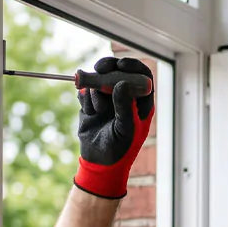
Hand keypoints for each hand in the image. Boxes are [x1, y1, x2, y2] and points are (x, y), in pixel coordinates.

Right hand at [73, 56, 154, 198]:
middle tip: (99, 68)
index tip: (121, 64)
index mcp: (141, 102)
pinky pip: (86, 91)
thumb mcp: (126, 130)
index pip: (142, 76)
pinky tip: (90, 113)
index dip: (133, 66)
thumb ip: (124, 107)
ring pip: (100, 80)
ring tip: (97, 111)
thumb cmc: (120, 149)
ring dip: (95, 91)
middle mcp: (125, 96)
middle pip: (119, 71)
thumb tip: (122, 83)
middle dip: (108, 68)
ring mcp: (107, 98)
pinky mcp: (92, 103)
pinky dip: (85, 99)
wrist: (99, 162)